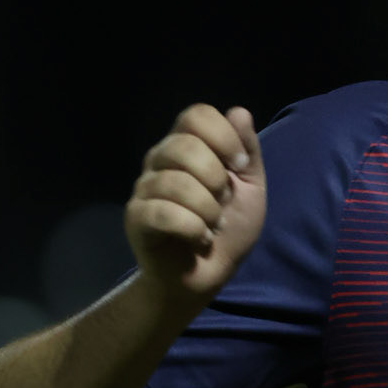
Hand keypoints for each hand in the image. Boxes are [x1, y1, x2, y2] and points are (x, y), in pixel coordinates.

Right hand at [126, 103, 266, 305]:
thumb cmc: (227, 229)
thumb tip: (239, 112)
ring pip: (176, 183)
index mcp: (186, 145)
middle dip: (216, 178)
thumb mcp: (251, 188)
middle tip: (224, 203)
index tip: (239, 164)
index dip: (224, 136)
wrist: (206, 276)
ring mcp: (144, 188)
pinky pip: (164, 213)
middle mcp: (159, 159)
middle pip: (184, 145)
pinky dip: (192, 229)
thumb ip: (247, 151)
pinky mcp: (136, 218)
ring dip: (208, 210)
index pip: (196, 114)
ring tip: (213, 226)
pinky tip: (199, 239)